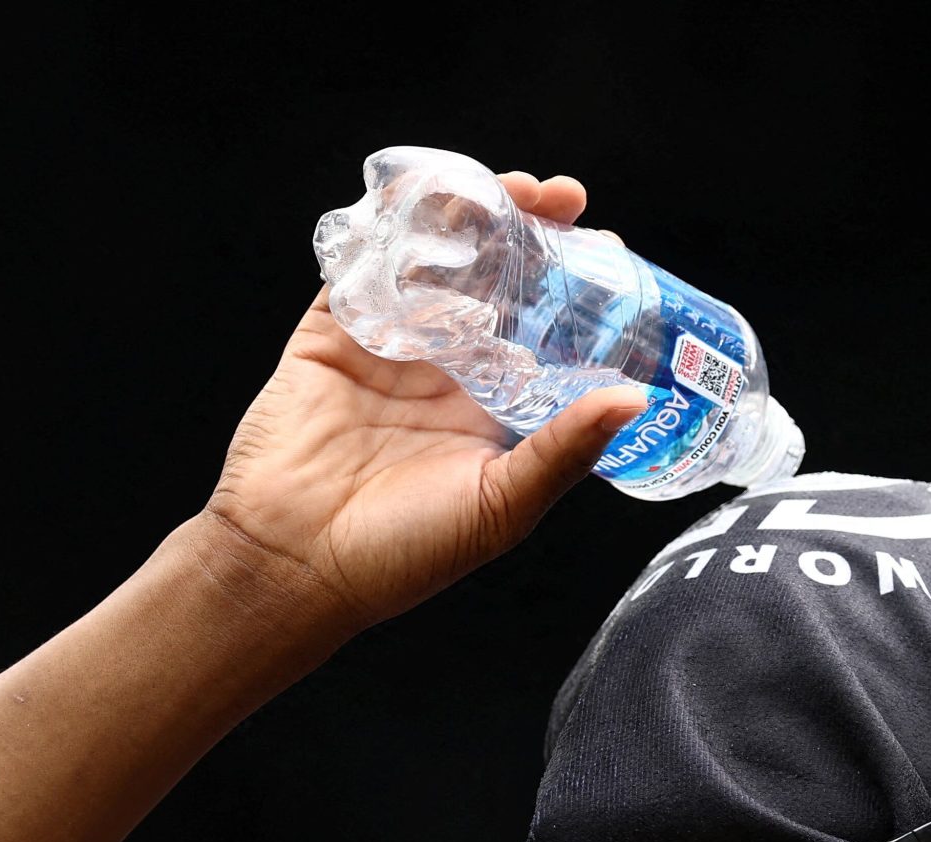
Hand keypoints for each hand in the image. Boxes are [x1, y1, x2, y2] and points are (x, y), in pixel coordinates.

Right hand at [199, 171, 648, 635]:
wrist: (295, 564)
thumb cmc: (402, 554)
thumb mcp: (501, 506)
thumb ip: (563, 450)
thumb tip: (635, 400)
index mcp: (489, 409)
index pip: (541, 330)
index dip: (573, 287)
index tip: (610, 250)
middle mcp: (442, 370)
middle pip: (492, 280)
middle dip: (527, 232)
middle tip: (563, 200)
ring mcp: (385, 345)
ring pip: (432, 260)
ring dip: (467, 216)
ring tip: (508, 190)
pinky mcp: (329, 333)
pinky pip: (361, 265)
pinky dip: (390, 226)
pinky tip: (427, 197)